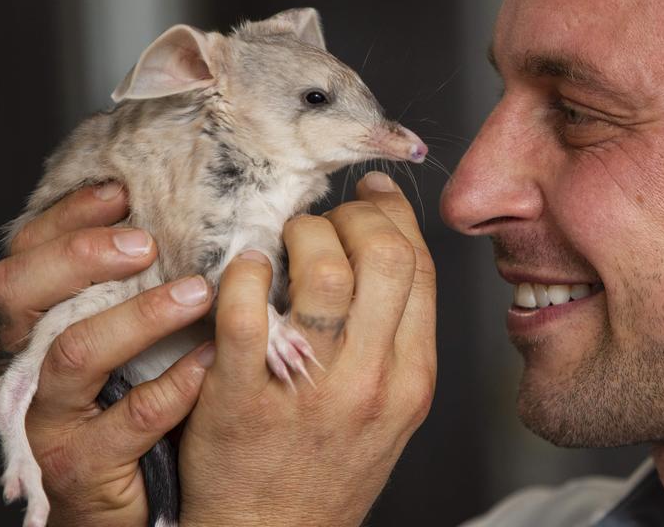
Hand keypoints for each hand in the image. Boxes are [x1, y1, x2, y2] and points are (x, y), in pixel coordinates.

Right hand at [0, 184, 215, 525]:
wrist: (134, 499)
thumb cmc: (134, 397)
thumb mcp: (128, 335)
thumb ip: (137, 284)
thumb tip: (186, 213)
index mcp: (35, 325)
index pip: (25, 254)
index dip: (66, 218)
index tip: (122, 191)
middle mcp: (27, 366)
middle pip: (20, 295)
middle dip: (81, 256)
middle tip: (148, 242)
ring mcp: (48, 418)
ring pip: (73, 353)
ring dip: (138, 315)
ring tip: (197, 292)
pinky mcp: (81, 465)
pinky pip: (127, 418)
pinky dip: (174, 383)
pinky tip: (210, 359)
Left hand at [178, 172, 436, 526]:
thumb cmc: (331, 467)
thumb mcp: (393, 407)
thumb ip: (397, 334)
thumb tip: (384, 248)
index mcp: (412, 377)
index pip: (420, 268)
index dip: (395, 216)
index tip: (371, 197)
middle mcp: (371, 381)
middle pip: (384, 257)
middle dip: (354, 216)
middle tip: (327, 219)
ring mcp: (309, 390)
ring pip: (323, 272)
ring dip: (302, 235)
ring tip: (285, 242)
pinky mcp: (243, 399)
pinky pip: (247, 310)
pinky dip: (245, 273)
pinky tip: (245, 270)